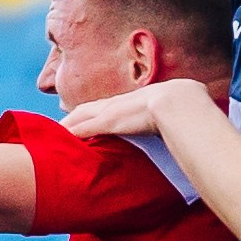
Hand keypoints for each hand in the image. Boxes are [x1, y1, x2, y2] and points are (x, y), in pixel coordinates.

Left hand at [60, 80, 192, 138]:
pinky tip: (60, 139)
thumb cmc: (187, 106)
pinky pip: (84, 128)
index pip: (107, 107)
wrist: (182, 102)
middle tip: (58, 129)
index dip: (94, 113)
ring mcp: (113, 112)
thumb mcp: (177, 110)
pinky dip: (71, 133)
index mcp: (134, 101)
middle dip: (74, 117)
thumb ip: (175, 119)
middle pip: (88, 109)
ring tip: (54, 135)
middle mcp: (120, 104)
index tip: (84, 120)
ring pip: (82, 116)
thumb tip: (186, 130)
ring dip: (68, 125)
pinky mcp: (109, 122)